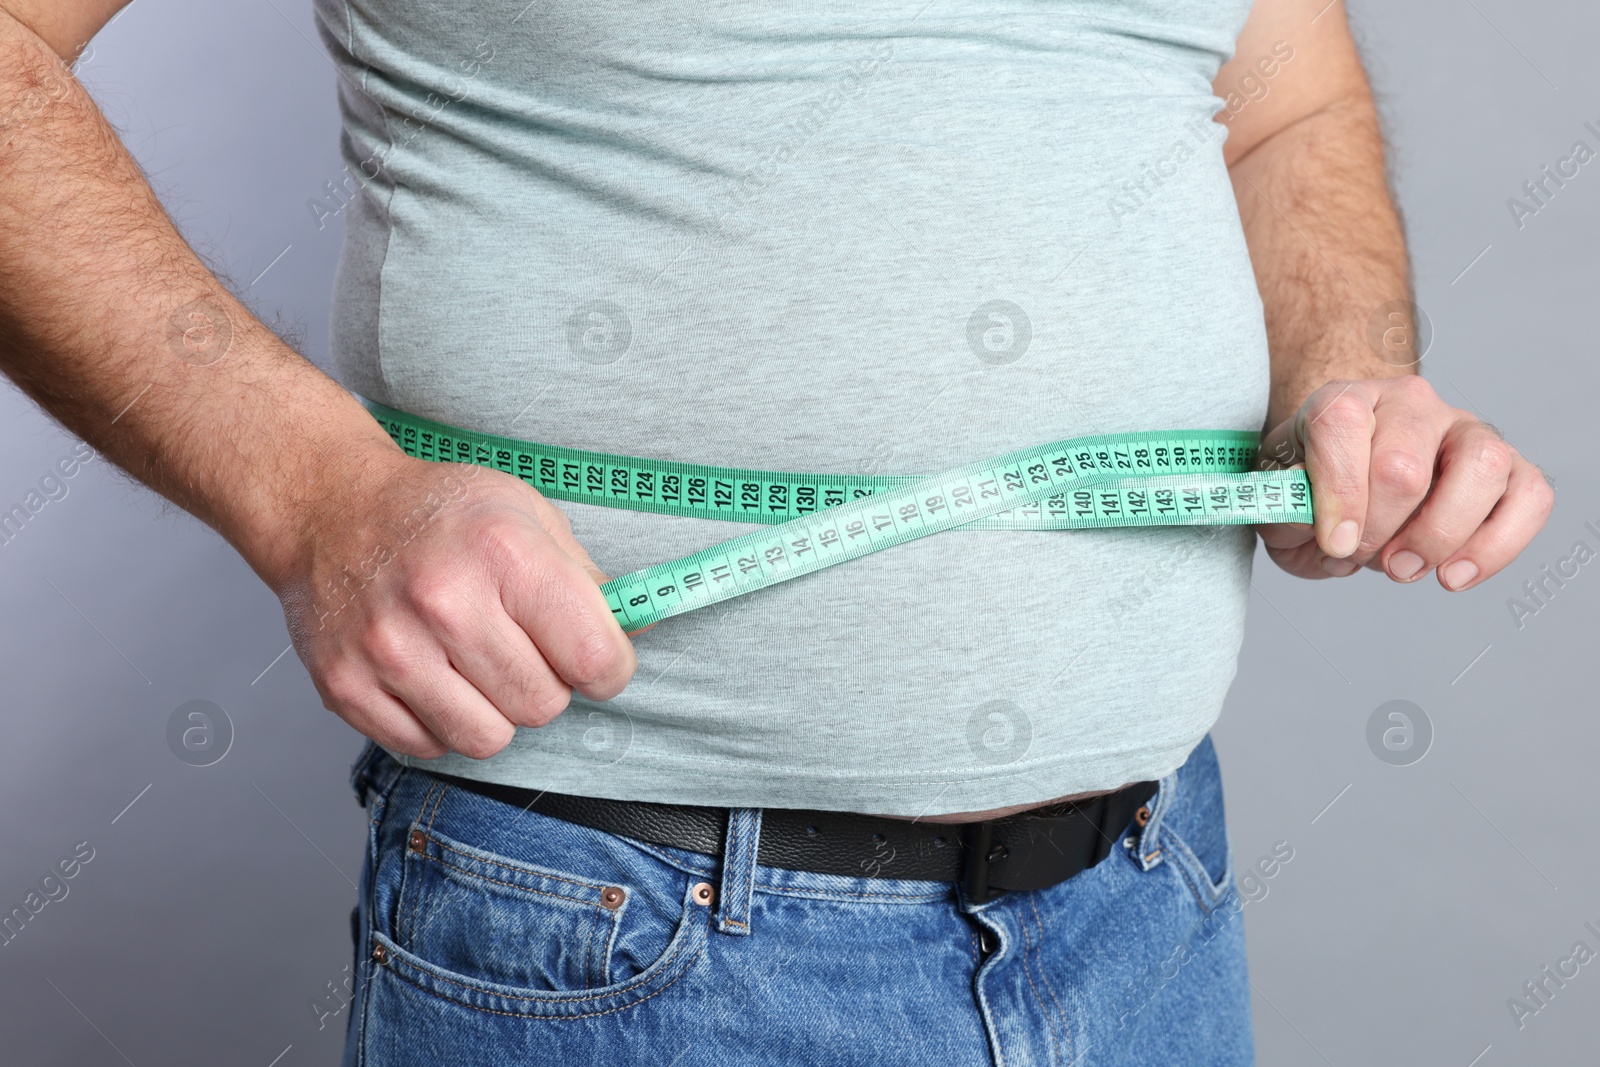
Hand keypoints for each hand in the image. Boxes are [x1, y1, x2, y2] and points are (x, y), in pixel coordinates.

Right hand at [269, 453, 636, 759]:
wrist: (330, 508)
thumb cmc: (441, 514)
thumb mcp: (528, 516)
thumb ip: (589, 581)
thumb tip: (645, 627)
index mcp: (502, 554)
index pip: (595, 658)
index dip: (609, 667)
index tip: (595, 657)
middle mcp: (443, 602)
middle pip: (543, 705)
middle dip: (548, 685)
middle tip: (524, 650)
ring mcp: (388, 650)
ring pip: (488, 740)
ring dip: (495, 711)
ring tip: (477, 665)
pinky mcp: (346, 688)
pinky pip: (428, 747)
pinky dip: (440, 722)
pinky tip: (433, 675)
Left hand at [1254, 376, 1552, 588]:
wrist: (1346, 487)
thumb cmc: (1311, 494)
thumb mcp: (1278, 504)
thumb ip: (1288, 513)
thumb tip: (1329, 530)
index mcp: (1343, 401)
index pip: (1340, 425)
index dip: (1337, 494)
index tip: (1333, 542)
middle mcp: (1409, 405)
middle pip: (1403, 465)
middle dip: (1377, 530)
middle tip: (1357, 555)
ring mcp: (1465, 431)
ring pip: (1481, 467)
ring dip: (1436, 536)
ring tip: (1400, 568)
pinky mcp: (1508, 467)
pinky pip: (1530, 497)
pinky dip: (1496, 546)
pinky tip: (1452, 575)